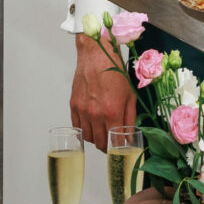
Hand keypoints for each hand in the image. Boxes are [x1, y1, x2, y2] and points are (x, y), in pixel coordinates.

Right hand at [70, 34, 135, 151]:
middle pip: (98, 143)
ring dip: (95, 139)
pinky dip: (84, 130)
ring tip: (103, 134)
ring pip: (87, 137)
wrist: (96, 54)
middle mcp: (95, 114)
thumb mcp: (130, 95)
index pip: (113, 143)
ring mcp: (82, 111)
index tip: (122, 149)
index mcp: (112, 112)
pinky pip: (77, 126)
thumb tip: (130, 136)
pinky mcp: (73, 105)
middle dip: (107, 147)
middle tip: (112, 143)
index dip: (118, 150)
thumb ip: (130, 118)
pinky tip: (92, 125)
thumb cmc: (115, 71)